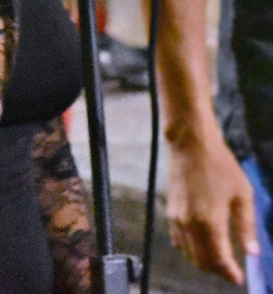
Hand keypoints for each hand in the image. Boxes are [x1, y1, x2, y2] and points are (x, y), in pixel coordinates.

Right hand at [167, 130, 259, 284]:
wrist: (190, 144)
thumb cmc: (221, 166)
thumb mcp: (242, 195)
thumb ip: (246, 226)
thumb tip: (252, 252)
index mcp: (211, 221)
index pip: (219, 259)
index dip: (229, 272)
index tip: (239, 278)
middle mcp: (190, 224)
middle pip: (202, 260)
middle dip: (217, 270)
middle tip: (231, 271)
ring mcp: (177, 218)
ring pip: (188, 252)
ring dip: (203, 261)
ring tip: (218, 260)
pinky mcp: (170, 210)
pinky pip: (178, 240)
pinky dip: (189, 249)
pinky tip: (200, 245)